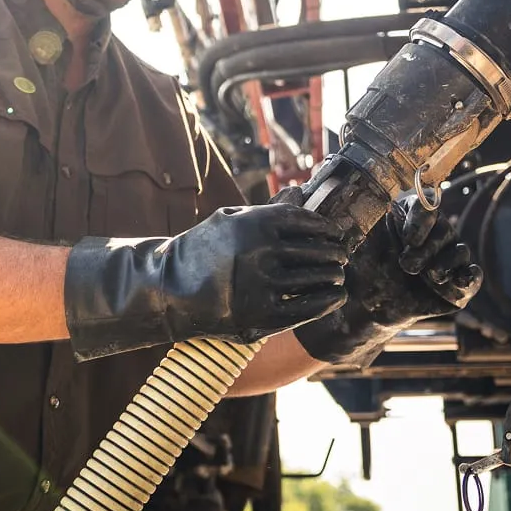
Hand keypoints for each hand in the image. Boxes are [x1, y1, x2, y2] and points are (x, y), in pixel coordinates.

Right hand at [64, 203, 348, 359]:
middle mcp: (263, 253)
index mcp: (257, 223)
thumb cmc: (201, 249)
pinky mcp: (263, 317)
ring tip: (337, 275)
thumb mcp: (230, 219)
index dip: (327, 229)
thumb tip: (301, 193)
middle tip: (341, 256)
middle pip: (318, 251)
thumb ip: (268, 210)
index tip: (335, 234)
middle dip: (335, 253)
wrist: (168, 290)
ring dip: (333, 276)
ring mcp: (264, 286)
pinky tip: (335, 296)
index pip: (307, 222)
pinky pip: (309, 308)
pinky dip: (328, 301)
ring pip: (317, 279)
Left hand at [292, 190, 482, 364]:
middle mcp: (428, 235)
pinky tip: (451, 283)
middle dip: (429, 246)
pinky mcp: (451, 287)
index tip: (405, 236)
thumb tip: (308, 176)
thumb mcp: (339, 234)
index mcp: (406, 216)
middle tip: (406, 264)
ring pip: (459, 250)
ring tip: (423, 276)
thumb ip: (326, 207)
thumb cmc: (349, 266)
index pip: (428, 203)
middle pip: (446, 228)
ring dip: (443, 262)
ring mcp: (442, 260)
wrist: (357, 306)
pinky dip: (467, 279)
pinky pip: (472, 278)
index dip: (422, 218)